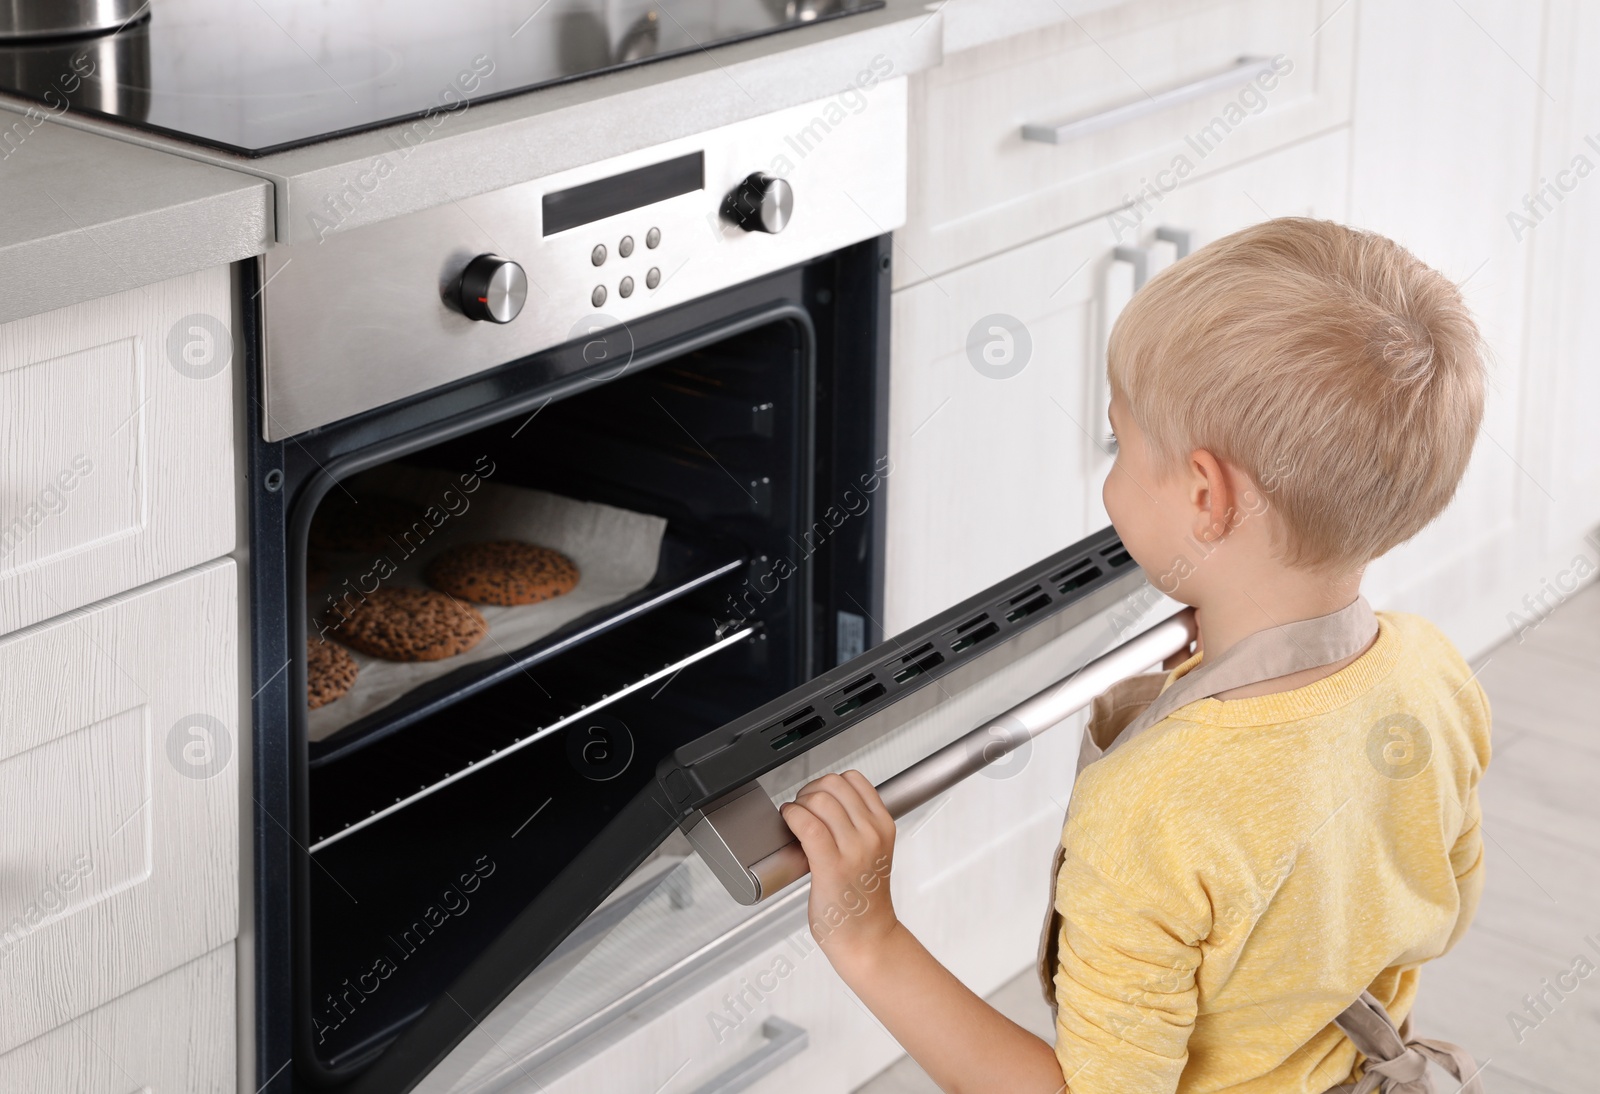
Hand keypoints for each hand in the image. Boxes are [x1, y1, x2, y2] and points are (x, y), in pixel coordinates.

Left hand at [780, 771, 897, 965]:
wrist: (866, 937)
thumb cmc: (863, 898)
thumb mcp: (873, 851)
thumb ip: (857, 824)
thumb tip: (823, 799)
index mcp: (883, 826)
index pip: (854, 780)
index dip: (829, 783)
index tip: (819, 798)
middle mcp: (872, 834)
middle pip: (833, 785)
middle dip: (811, 791)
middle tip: (803, 809)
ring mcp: (854, 850)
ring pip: (820, 801)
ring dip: (799, 804)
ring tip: (796, 819)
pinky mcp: (832, 866)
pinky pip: (808, 824)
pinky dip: (792, 816)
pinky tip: (789, 822)